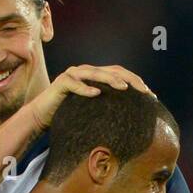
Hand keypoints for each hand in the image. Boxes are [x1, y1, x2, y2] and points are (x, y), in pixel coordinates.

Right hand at [26, 64, 152, 133]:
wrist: (41, 116)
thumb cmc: (68, 116)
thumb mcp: (92, 113)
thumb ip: (107, 110)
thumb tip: (130, 122)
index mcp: (95, 77)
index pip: (120, 74)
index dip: (136, 82)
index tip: (150, 95)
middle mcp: (85, 72)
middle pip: (112, 70)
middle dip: (130, 79)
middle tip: (143, 91)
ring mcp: (73, 75)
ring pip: (95, 73)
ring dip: (110, 79)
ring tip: (124, 88)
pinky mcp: (61, 83)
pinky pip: (74, 84)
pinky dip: (84, 89)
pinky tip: (96, 94)